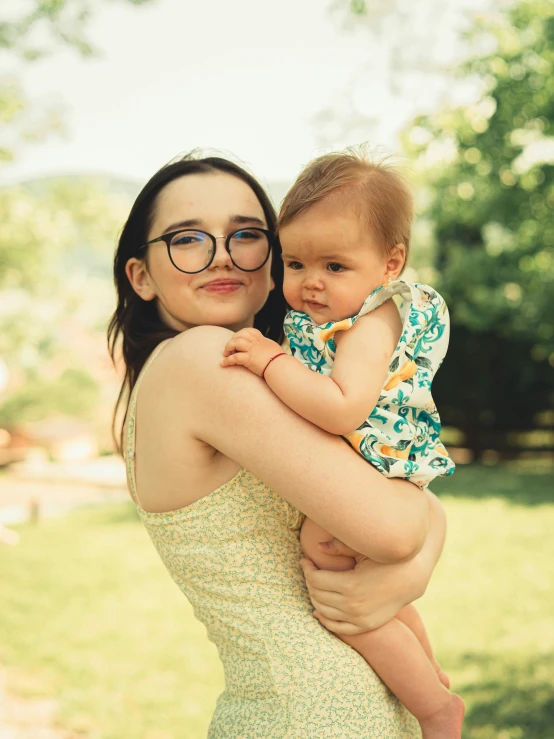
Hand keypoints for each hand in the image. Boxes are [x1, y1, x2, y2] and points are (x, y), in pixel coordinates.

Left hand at [221, 328, 283, 376]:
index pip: (248, 331)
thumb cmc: (281, 361)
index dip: (240, 334)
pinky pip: (234, 358)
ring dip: (228, 348)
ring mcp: (252, 350)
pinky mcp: (249, 360)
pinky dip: (227, 361)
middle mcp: (256, 343)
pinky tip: (223, 364)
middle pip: (239, 335)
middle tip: (229, 349)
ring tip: (226, 354)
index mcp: (262, 340)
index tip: (237, 340)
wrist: (281, 367)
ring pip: (235, 343)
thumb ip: (267, 347)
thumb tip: (267, 349)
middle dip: (232, 341)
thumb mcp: (274, 349)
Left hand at [300, 491, 445, 633]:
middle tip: (309, 569)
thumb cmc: (385, 558)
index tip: (305, 559)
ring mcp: (359, 618)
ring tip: (314, 584)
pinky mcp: (365, 625)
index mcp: (350, 584)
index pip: (316, 578)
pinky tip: (318, 610)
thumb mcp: (364, 550)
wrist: (410, 578)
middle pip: (317, 594)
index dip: (306, 568)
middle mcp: (353, 605)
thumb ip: (340, 546)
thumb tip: (317, 546)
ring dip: (314, 597)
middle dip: (309, 580)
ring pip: (324, 611)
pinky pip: (338, 627)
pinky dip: (324, 620)